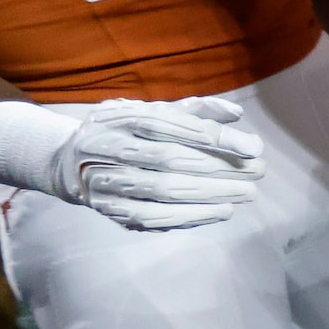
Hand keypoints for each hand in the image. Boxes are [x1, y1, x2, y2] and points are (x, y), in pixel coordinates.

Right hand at [59, 97, 265, 231]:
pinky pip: (153, 217)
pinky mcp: (110, 210)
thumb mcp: (153, 111)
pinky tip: (222, 211)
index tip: (252, 146)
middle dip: (218, 166)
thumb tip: (236, 113)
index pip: (168, 124)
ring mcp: (106, 181)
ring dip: (211, 194)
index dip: (211, 136)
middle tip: (258, 170)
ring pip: (162, 190)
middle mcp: (108, 148)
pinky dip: (191, 216)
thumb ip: (195, 110)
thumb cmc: (126, 132)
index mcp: (120, 118)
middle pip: (168, 158)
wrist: (70, 161)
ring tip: (247, 192)